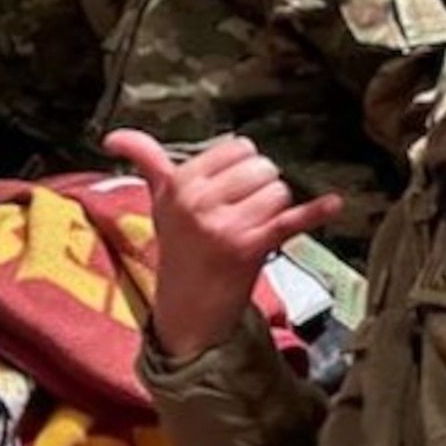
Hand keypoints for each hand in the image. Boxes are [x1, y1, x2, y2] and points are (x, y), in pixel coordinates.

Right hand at [103, 129, 341, 361]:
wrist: (188, 308)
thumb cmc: (178, 247)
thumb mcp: (158, 202)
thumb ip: (144, 161)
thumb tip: (111, 137)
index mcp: (179, 184)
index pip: (236, 147)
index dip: (242, 166)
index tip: (231, 188)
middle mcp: (199, 201)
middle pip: (261, 166)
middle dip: (261, 185)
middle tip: (244, 210)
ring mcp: (225, 225)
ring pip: (278, 189)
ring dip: (275, 207)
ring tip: (254, 226)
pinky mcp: (251, 247)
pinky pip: (291, 219)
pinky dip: (316, 211)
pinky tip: (334, 204)